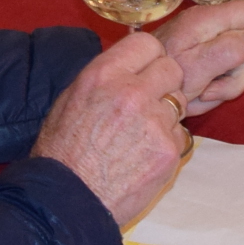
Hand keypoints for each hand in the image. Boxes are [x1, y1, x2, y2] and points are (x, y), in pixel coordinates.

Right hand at [34, 30, 192, 226]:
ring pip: (179, 102)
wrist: (68, 201)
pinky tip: (143, 156)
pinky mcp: (168, 150)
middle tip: (149, 102)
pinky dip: (167, 144)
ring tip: (140, 135)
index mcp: (103, 75)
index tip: (145, 70)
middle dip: (163, 83)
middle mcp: (131, 92)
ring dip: (166, 115)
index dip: (148, 57)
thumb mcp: (70, 100)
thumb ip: (104, 78)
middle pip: (172, 68)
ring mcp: (154, 121)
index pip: (146, 43)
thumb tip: (128, 66)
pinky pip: (181, 134)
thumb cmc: (62, 153)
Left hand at [155, 0, 243, 113]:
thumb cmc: (162, 79)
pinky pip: (223, 68)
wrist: (136, 92)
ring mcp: (204, 38)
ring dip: (225, 84)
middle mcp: (209, 23)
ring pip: (237, 59)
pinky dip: (216, 85)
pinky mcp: (201, 53)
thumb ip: (228, 50)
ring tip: (201, 96)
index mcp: (208, 19)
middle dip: (238, 74)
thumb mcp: (198, 69)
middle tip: (214, 92)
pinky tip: (199, 94)